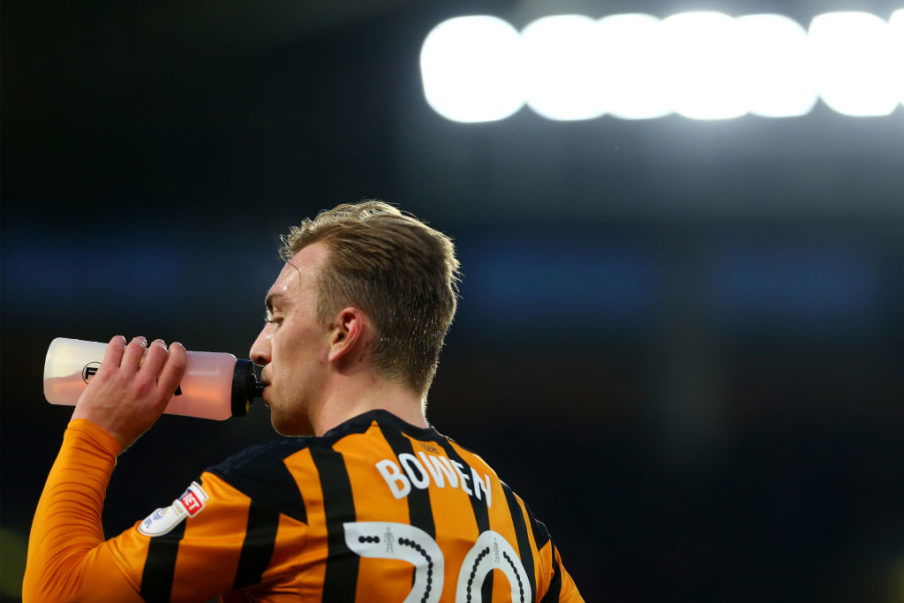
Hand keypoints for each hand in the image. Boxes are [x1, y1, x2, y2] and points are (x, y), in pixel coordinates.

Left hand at [72, 335, 186, 451]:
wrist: (96, 437)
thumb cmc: (124, 431)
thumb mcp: (151, 416)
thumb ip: (157, 396)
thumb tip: (157, 379)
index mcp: (159, 397)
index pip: (176, 365)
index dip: (178, 351)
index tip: (175, 348)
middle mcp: (144, 384)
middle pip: (158, 351)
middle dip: (159, 345)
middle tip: (155, 347)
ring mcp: (124, 377)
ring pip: (137, 346)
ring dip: (140, 342)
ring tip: (138, 344)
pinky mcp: (106, 373)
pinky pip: (115, 348)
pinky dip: (119, 341)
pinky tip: (120, 343)